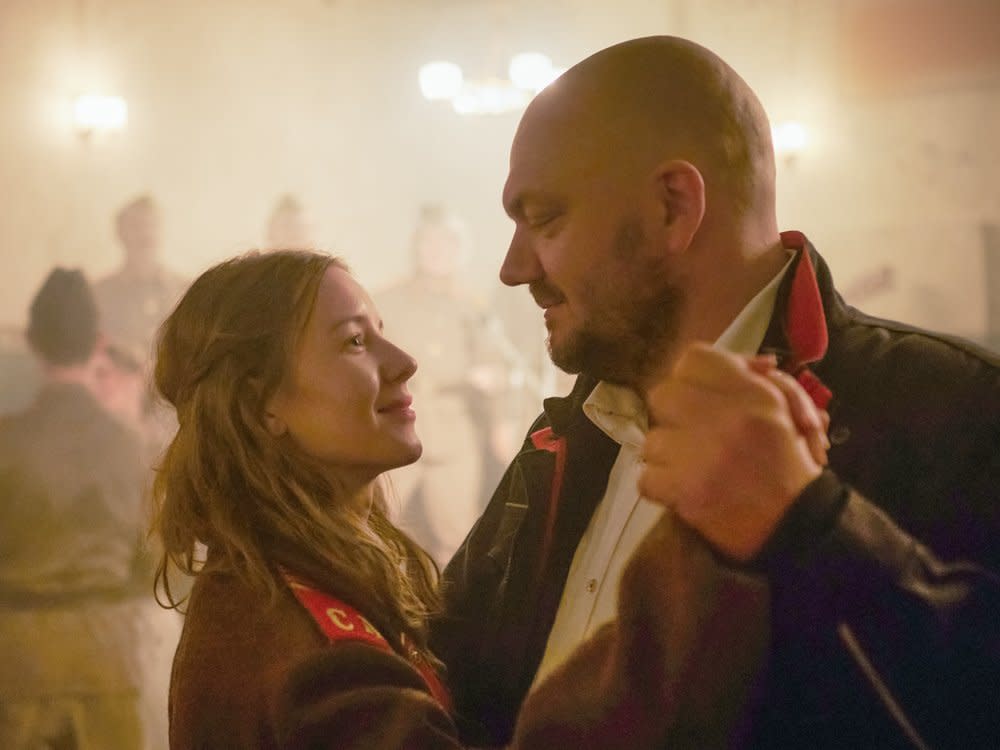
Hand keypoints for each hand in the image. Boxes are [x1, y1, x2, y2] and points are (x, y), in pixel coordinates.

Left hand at [638, 342, 827, 561]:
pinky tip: (682, 489)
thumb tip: (751, 362)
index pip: (693, 359)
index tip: (700, 393)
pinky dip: (661, 486)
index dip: (691, 375)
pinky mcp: (684, 489)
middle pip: (662, 395)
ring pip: (652, 439)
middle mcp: (722, 417)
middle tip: (690, 430)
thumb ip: (759, 379)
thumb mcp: (786, 409)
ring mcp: (699, 454)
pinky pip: (646, 478)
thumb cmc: (791, 464)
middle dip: (673, 413)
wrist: (800, 524)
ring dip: (667, 454)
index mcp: (750, 393)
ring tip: (691, 465)